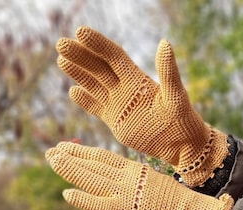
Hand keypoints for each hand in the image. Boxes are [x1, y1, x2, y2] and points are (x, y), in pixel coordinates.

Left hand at [45, 142, 232, 209]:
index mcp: (135, 169)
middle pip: (93, 163)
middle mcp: (127, 177)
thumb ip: (135, 178)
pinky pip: (99, 203)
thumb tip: (120, 176)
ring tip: (52, 159)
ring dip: (70, 168)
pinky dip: (82, 199)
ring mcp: (125, 193)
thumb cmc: (177, 199)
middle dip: (70, 157)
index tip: (67, 146)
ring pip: (92, 177)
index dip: (83, 151)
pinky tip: (66, 193)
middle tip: (52, 150)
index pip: (103, 156)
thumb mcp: (153, 181)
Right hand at [56, 26, 228, 186]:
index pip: (113, 56)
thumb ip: (167, 72)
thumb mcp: (175, 95)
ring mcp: (118, 103)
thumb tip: (165, 42)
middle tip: (61, 44)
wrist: (179, 144)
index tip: (80, 32)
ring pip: (94, 84)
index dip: (98, 44)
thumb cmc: (182, 119)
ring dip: (78, 73)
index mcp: (137, 78)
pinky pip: (96, 107)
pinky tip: (73, 91)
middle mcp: (125, 87)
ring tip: (62, 60)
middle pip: (99, 67)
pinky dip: (85, 100)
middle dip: (81, 55)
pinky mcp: (114, 121)